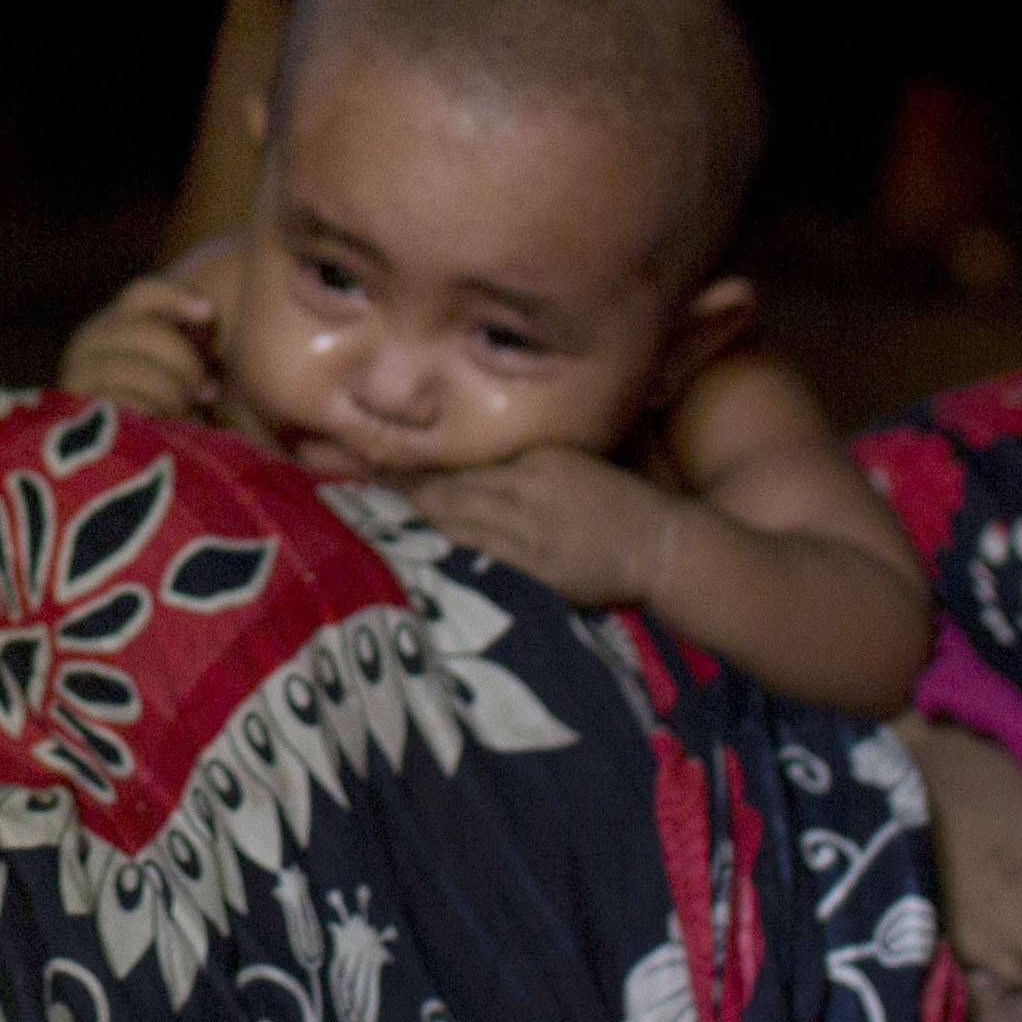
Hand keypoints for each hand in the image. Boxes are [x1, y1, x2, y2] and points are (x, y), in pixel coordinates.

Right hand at [59, 260, 226, 417]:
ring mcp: (76, 375)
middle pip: (146, 332)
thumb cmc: (160, 408)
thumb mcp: (171, 367)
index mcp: (111, 325)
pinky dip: (150, 412)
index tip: (208, 314)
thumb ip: (183, 339)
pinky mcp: (75, 410)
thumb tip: (206, 314)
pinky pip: (121, 403)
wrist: (120, 456)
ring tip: (188, 412)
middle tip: (207, 390)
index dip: (175, 298)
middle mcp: (87, 343)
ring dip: (171, 392)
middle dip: (184, 361)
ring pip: (134, 370)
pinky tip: (163, 423)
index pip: (142, 294)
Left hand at [400, 445, 693, 610]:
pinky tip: (418, 544)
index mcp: (538, 455)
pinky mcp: (536, 568)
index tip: (382, 453)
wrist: (661, 544)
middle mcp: (530, 486)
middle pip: (452, 485)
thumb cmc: (615, 502)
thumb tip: (464, 468)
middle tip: (360, 477)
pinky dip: (445, 547)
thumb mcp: (569, 463)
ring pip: (457, 519)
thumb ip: (520, 463)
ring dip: (416, 514)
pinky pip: (478, 555)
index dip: (421, 459)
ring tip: (376, 508)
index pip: (466, 457)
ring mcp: (531, 530)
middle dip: (406, 484)